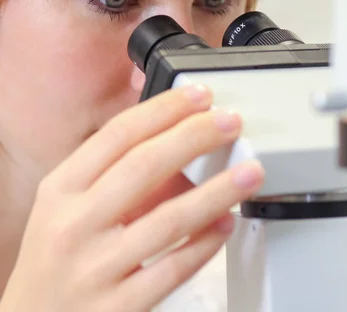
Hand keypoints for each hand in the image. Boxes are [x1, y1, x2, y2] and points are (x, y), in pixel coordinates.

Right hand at [0, 86, 262, 311]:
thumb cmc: (57, 259)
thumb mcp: (69, 209)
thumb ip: (116, 177)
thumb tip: (180, 144)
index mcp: (62, 191)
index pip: (117, 136)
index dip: (164, 110)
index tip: (199, 96)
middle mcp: (75, 225)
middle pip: (144, 166)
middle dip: (194, 137)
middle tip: (230, 122)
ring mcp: (96, 268)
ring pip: (169, 219)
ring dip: (217, 192)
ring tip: (250, 172)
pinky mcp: (120, 306)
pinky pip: (174, 269)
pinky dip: (205, 243)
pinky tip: (226, 224)